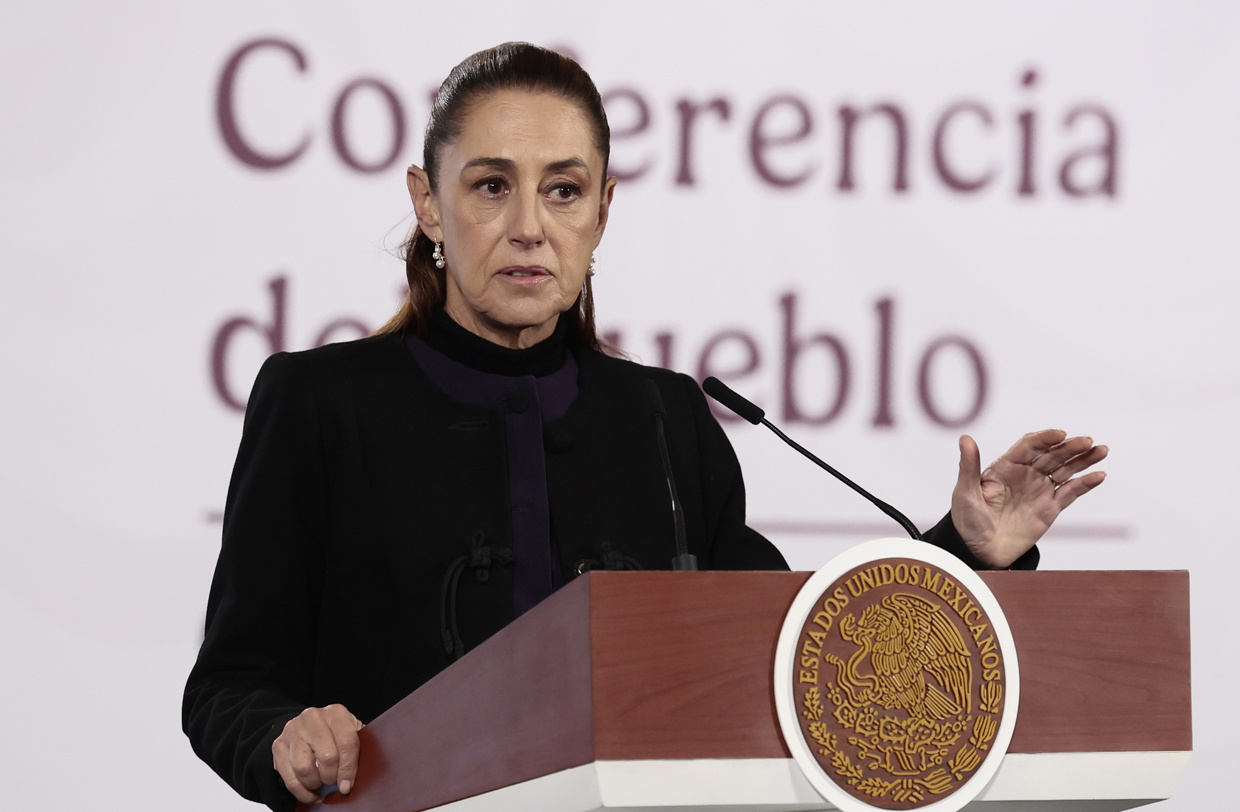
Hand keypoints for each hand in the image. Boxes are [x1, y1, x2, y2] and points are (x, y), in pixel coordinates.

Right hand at [272, 704, 363, 804]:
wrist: (307, 726)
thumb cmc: (335, 734)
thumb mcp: (351, 733)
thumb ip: (360, 748)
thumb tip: (366, 773)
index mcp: (336, 713)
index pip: (347, 742)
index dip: (349, 768)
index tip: (348, 785)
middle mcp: (313, 717)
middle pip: (327, 757)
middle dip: (332, 776)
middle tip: (334, 781)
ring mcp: (293, 730)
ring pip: (305, 768)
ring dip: (315, 783)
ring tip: (321, 783)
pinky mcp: (278, 745)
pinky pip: (289, 778)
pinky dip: (302, 793)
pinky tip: (312, 793)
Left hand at [951, 429, 1107, 567]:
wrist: (980, 552)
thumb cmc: (968, 520)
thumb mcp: (965, 492)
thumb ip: (969, 466)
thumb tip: (965, 438)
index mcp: (1006, 466)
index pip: (1029, 446)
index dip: (1045, 438)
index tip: (1060, 434)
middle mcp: (1025, 474)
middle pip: (1052, 455)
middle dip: (1070, 447)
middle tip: (1087, 441)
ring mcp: (1039, 490)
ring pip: (1066, 470)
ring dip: (1083, 459)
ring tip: (1101, 450)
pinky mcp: (1050, 508)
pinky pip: (1071, 492)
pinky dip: (1085, 484)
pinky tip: (1099, 476)